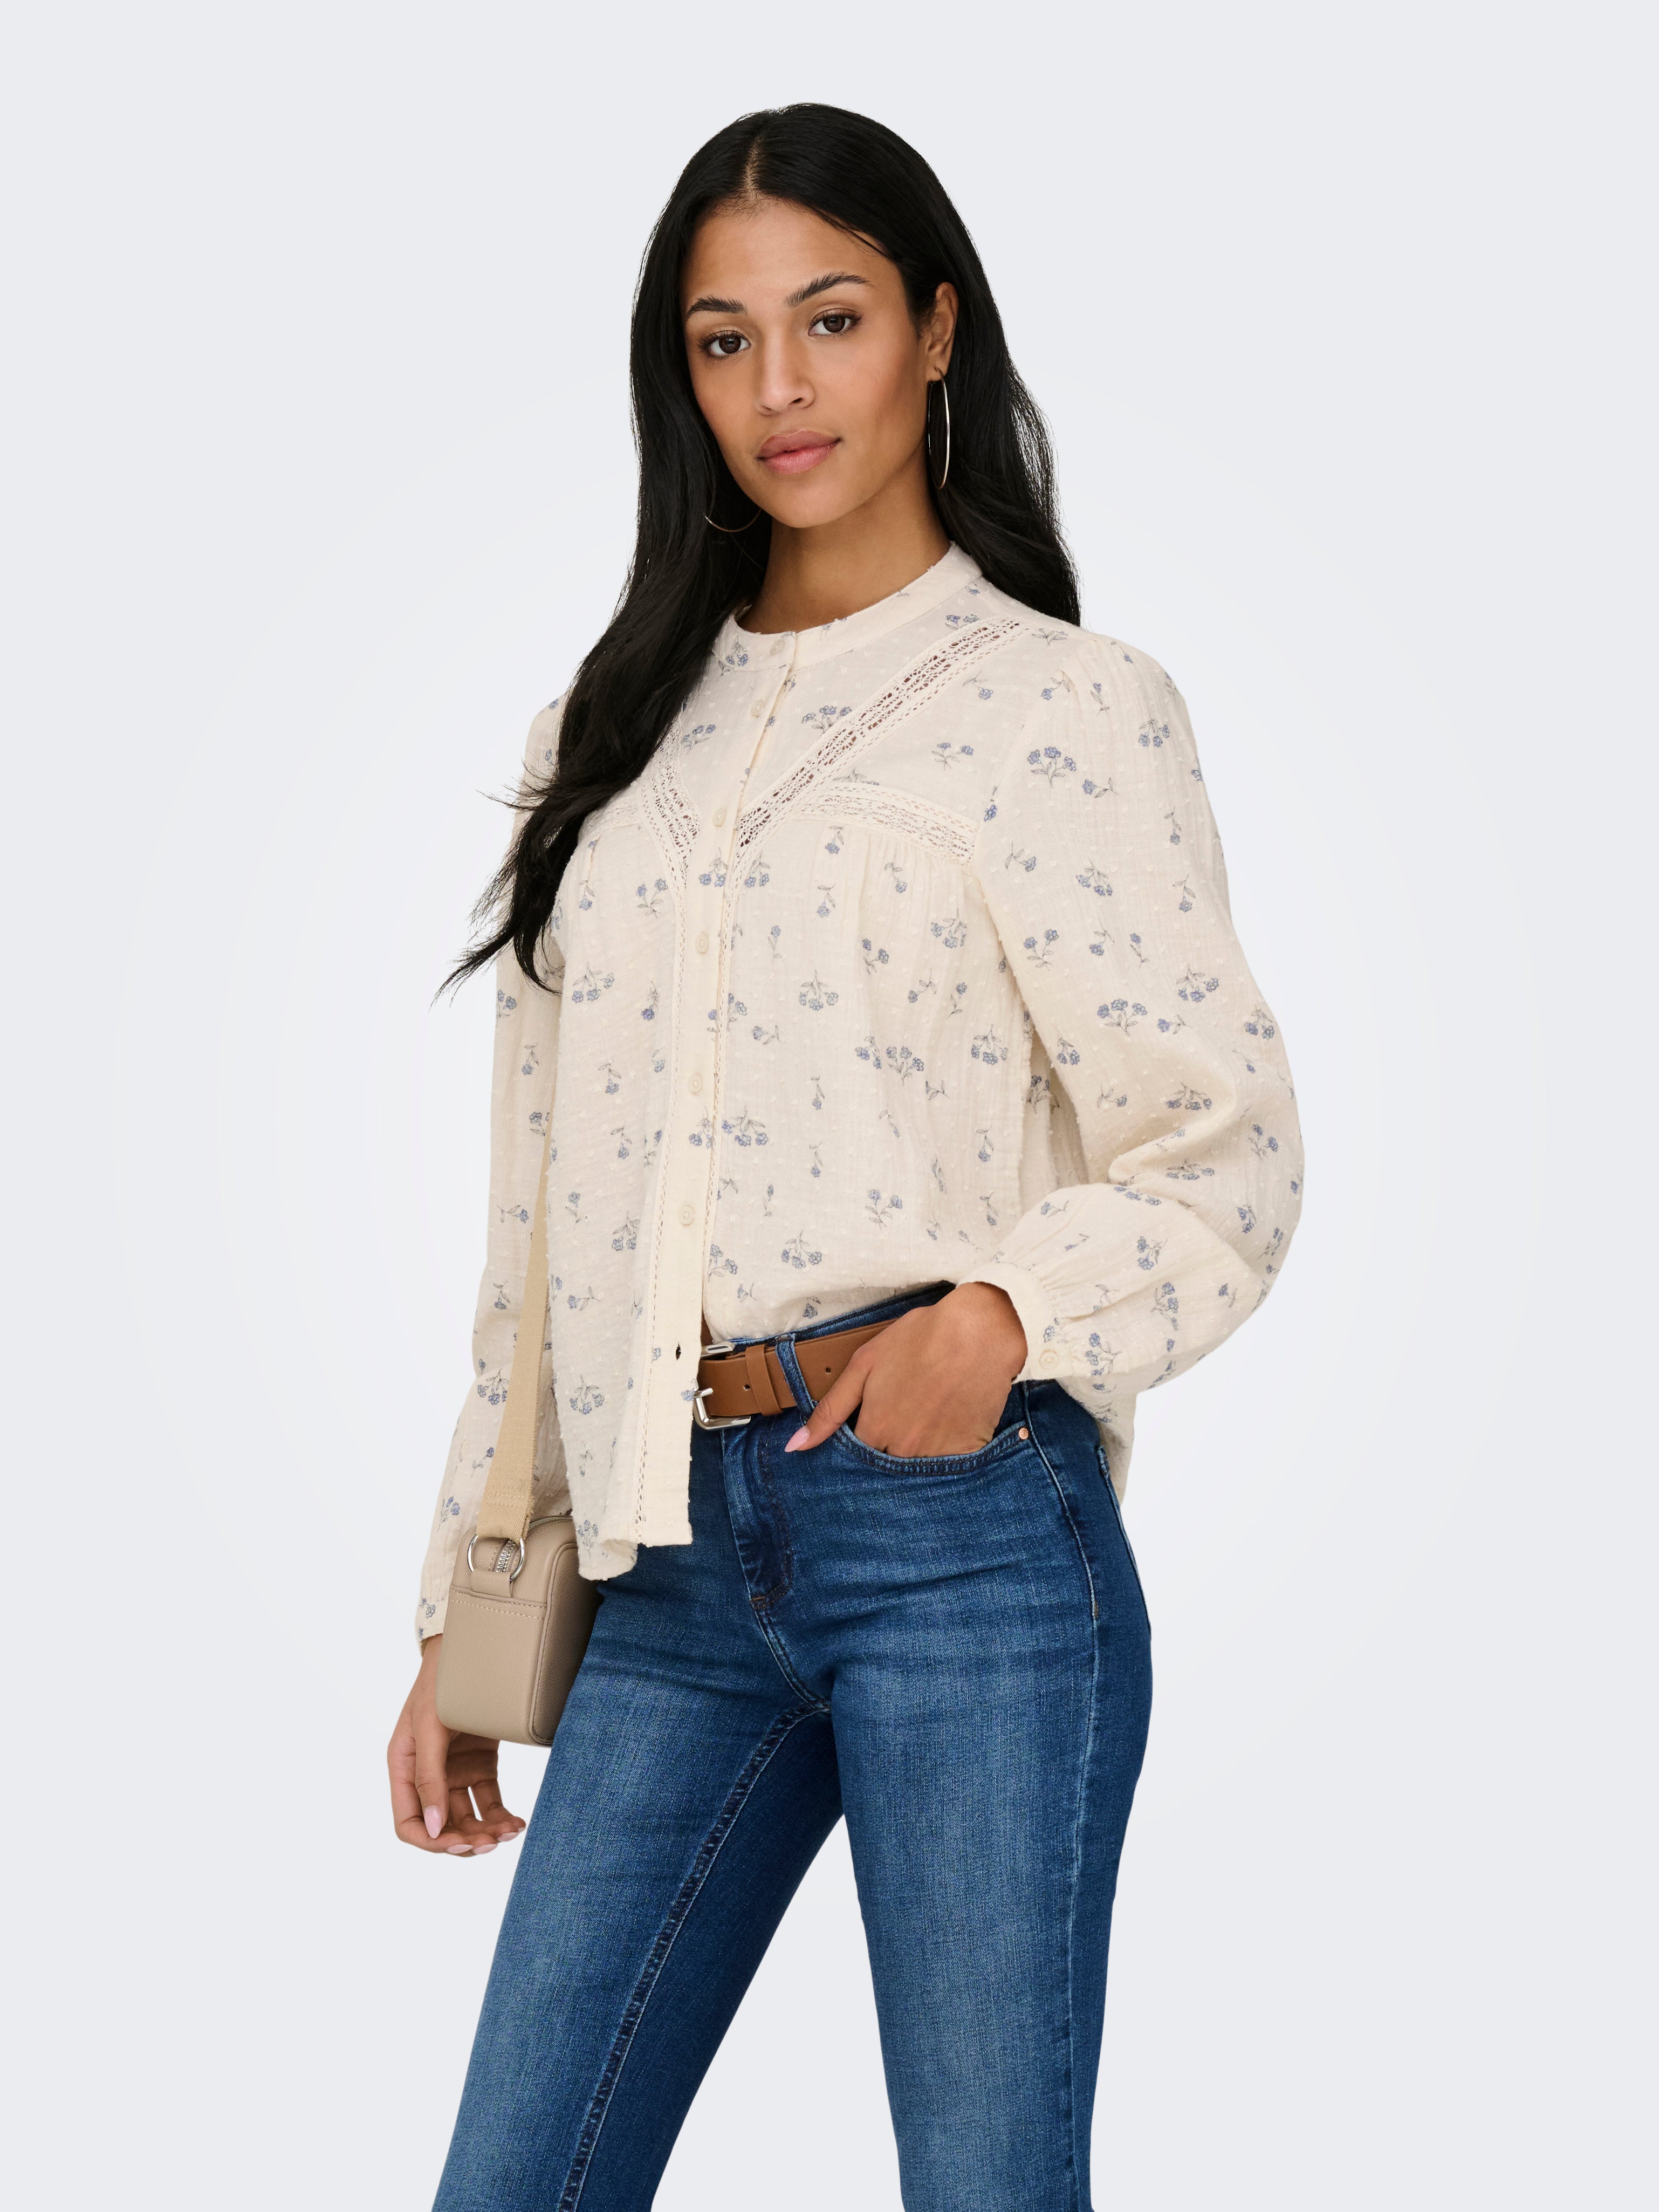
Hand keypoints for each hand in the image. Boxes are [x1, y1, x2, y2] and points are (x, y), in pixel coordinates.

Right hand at [387, 1633, 525, 1856]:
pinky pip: (488, 1801)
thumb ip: (429, 1776)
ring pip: (468, 1818)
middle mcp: (428, 1776)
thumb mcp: (429, 1727)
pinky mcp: (480, 1765)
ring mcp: (454, 1771)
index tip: (459, 1845)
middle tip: (492, 1843)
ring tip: (510, 1832)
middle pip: (442, 1826)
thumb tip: (433, 1828)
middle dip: (465, 1840)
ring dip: (486, 1832)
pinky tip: (516, 1823)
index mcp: (405, 1768)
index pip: (409, 1823)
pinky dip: (500, 1816)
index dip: (431, 1841)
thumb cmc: (440, 1684)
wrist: (471, 1652)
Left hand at [784, 1282, 1026, 1458]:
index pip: (858, 1454)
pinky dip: (950, 1447)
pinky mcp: (969, 1452)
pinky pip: (952, 1465)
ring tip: (931, 1411)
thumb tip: (795, 1448)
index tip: (880, 1412)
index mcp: (874, 1430)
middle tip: (909, 1408)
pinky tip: (952, 1417)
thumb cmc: (919, 1339)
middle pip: (888, 1461)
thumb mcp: (864, 1365)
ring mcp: (937, 1455)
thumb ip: (830, 1410)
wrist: (979, 1331)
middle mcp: (903, 1450)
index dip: (867, 1432)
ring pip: (918, 1465)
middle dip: (892, 1442)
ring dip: (920, 1448)